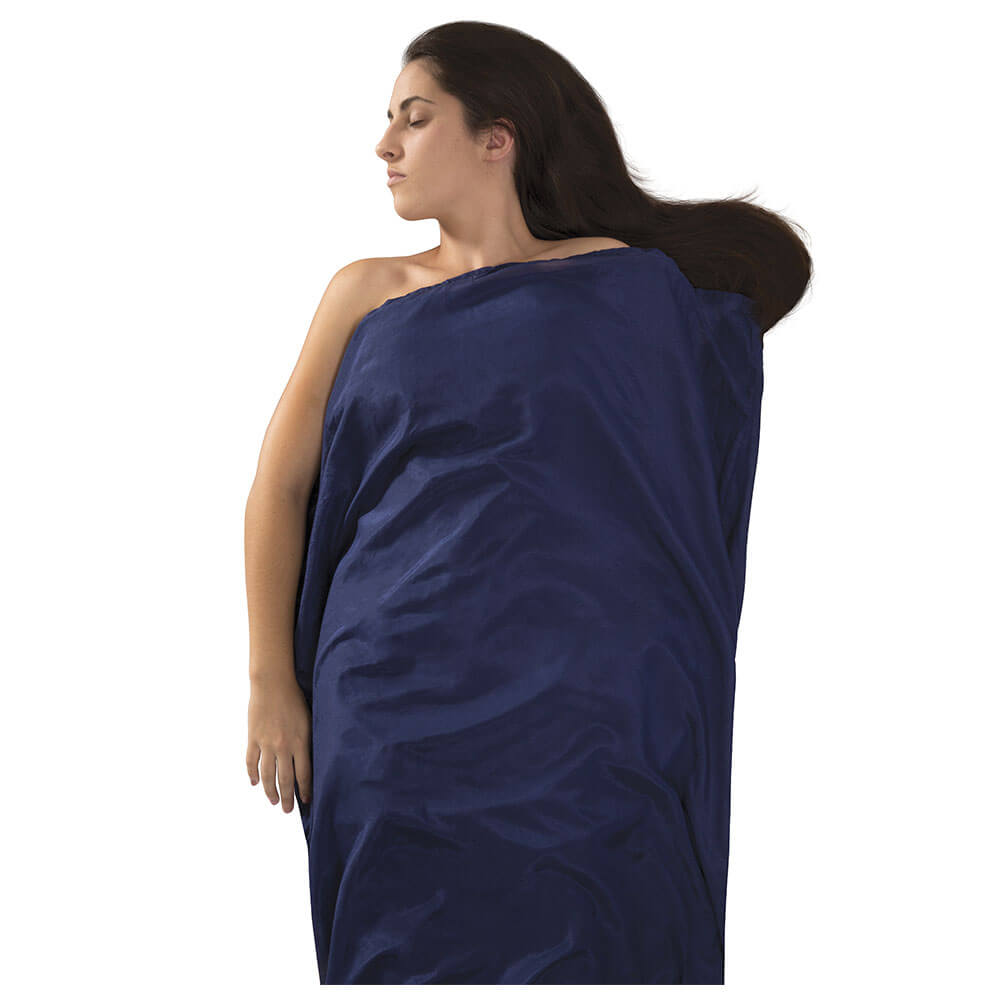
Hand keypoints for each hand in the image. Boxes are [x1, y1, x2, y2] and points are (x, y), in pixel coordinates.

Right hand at [246, 672, 311, 812]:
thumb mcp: (309, 719)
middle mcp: (284, 746)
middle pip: (285, 779)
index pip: (304, 774)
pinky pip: (251, 761)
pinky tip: (254, 782)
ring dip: (269, 791)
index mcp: (301, 742)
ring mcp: (266, 743)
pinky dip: (252, 774)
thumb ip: (308, 740)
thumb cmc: (295, 698)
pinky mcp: (253, 738)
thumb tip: (311, 758)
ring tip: (273, 801)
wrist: (273, 683)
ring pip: (267, 775)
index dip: (305, 790)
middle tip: (287, 810)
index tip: (306, 801)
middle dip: (287, 798)